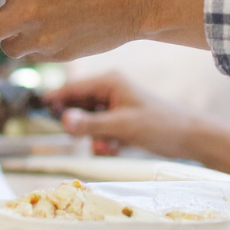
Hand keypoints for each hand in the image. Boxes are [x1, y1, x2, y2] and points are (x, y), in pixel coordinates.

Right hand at [46, 73, 201, 158]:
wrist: (191, 138)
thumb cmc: (160, 126)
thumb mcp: (122, 127)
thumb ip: (90, 125)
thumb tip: (62, 120)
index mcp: (109, 81)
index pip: (71, 88)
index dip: (55, 100)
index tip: (39, 112)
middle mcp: (109, 89)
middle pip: (77, 106)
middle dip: (80, 127)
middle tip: (88, 139)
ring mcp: (115, 104)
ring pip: (88, 122)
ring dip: (93, 137)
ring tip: (109, 146)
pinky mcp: (121, 119)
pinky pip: (100, 130)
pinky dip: (104, 141)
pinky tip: (116, 148)